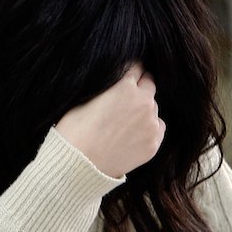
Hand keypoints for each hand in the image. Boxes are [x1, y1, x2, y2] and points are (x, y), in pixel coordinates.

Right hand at [53, 63, 164, 177]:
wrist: (78, 165)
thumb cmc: (74, 131)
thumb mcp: (85, 98)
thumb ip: (107, 86)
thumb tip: (116, 82)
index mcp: (125, 86)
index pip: (136, 66)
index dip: (127, 71)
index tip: (122, 76)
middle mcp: (143, 102)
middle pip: (149, 83)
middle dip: (138, 86)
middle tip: (124, 97)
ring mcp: (151, 123)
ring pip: (153, 106)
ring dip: (143, 108)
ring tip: (124, 121)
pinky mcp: (154, 143)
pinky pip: (157, 126)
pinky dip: (148, 127)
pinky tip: (131, 134)